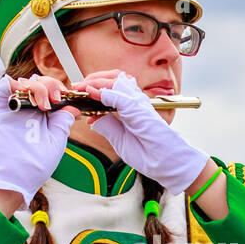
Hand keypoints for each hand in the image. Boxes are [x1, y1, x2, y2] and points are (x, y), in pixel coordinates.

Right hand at [0, 76, 75, 203]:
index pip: (50, 92)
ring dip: (36, 86)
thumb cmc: (36, 165)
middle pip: (38, 82)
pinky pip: (1, 88)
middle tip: (56, 99)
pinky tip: (25, 93)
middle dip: (50, 85)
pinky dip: (12, 84)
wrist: (16, 179)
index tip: (68, 96)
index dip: (60, 89)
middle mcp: (27, 110)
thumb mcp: (56, 142)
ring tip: (43, 103)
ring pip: (23, 82)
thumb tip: (73, 106)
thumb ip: (62, 122)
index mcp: (42, 116)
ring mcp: (13, 109)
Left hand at [84, 71, 207, 194]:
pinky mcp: (141, 110)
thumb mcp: (120, 140)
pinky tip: (93, 93)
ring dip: (97, 82)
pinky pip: (120, 96)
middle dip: (92, 80)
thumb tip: (92, 117)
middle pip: (113, 79)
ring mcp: (139, 104)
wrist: (167, 165)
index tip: (77, 93)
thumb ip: (107, 126)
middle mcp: (136, 102)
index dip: (93, 87)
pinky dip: (104, 93)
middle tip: (76, 87)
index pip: (111, 88)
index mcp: (131, 108)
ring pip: (116, 81)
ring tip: (83, 88)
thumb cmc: (150, 154)